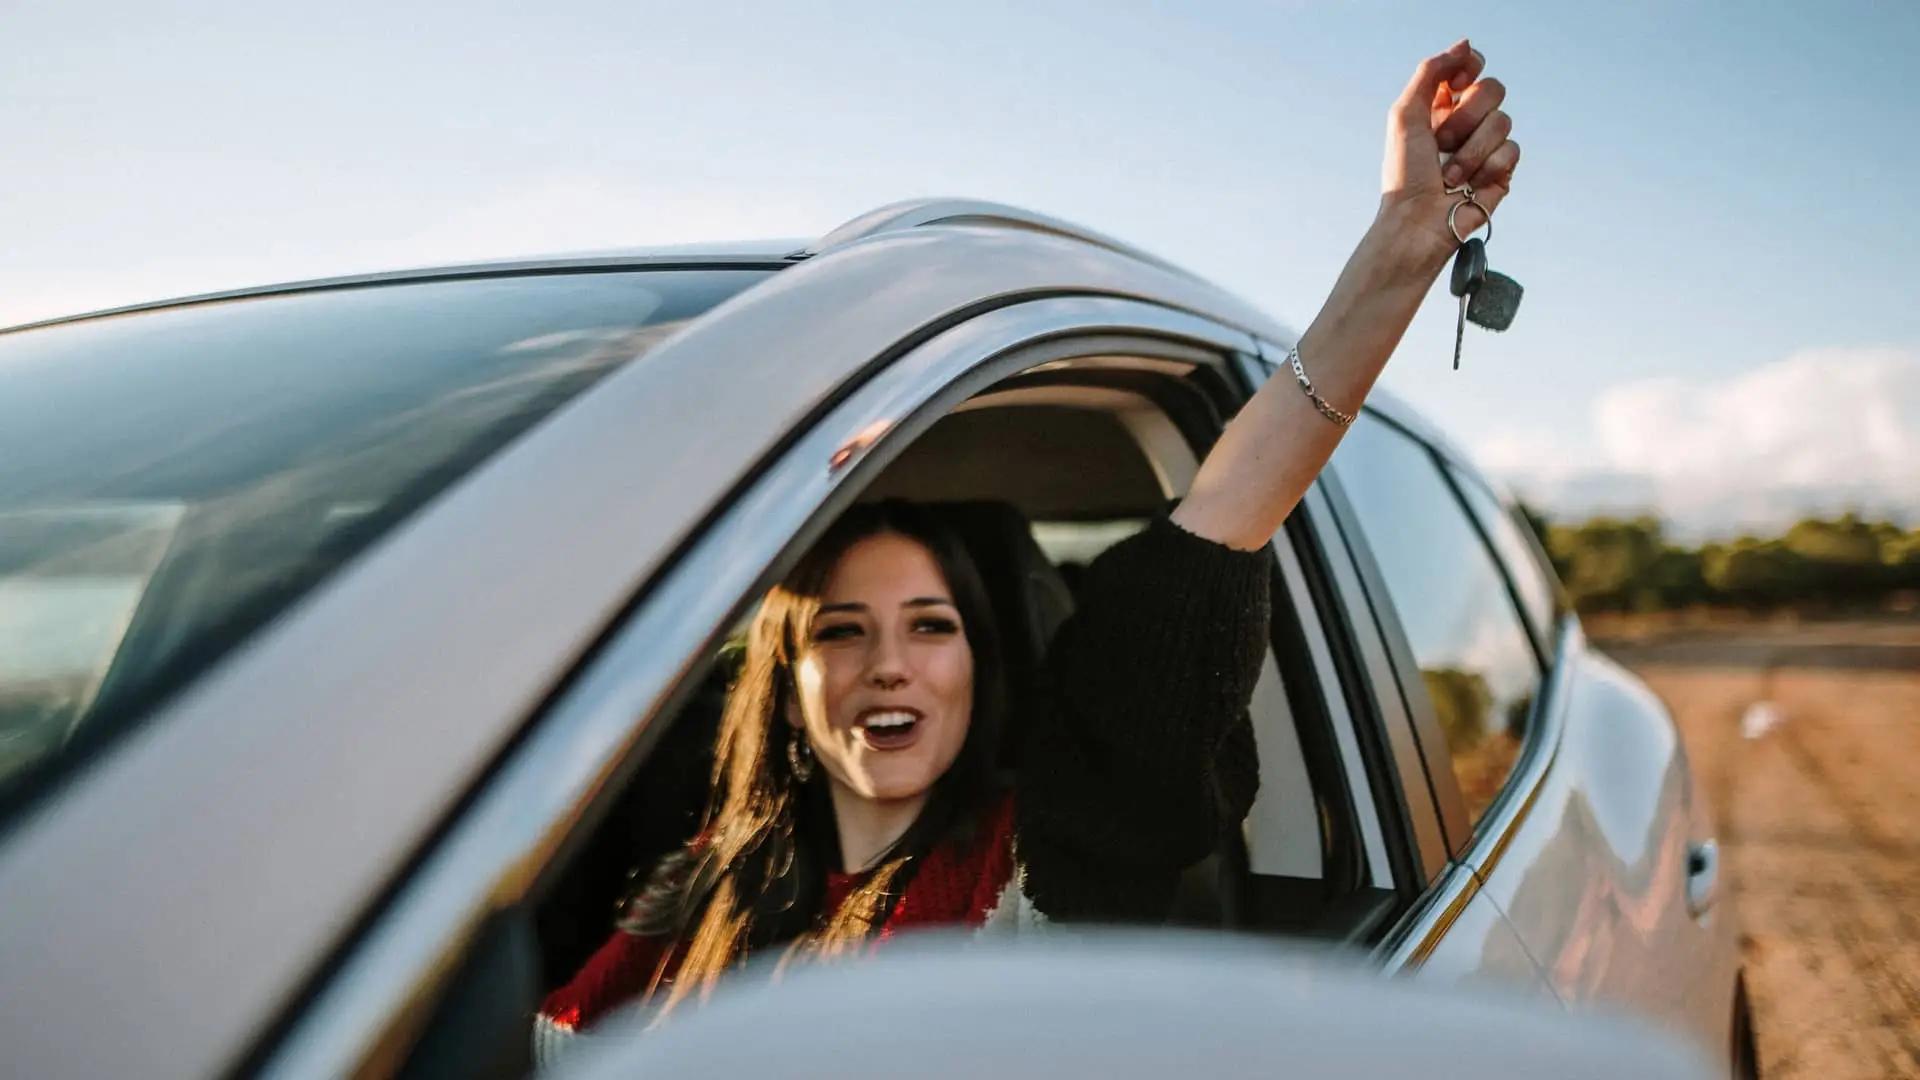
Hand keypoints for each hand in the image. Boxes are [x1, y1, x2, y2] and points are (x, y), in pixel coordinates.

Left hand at [1377, 40, 1520, 279]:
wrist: (1418, 222)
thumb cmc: (1405, 174)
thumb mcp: (1405, 114)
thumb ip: (1432, 72)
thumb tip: (1465, 45)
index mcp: (1442, 105)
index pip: (1471, 67)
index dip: (1468, 69)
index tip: (1454, 86)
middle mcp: (1466, 121)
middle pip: (1492, 89)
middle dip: (1465, 117)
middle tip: (1442, 142)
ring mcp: (1486, 145)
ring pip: (1503, 121)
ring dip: (1470, 151)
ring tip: (1449, 175)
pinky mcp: (1502, 170)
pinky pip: (1512, 150)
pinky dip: (1487, 168)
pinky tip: (1469, 185)